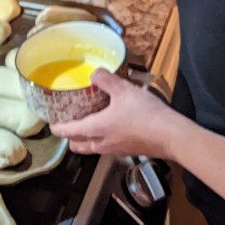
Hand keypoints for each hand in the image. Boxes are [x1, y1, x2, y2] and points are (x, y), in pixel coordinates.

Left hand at [50, 69, 179, 159]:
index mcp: (95, 129)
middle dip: (71, 137)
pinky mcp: (129, 150)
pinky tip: (114, 126)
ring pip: (93, 147)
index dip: (57, 127)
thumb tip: (95, 73)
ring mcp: (115, 149)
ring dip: (88, 139)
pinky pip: (109, 147)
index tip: (52, 123)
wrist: (171, 136)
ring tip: (90, 124)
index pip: (68, 132)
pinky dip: (104, 139)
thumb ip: (105, 79)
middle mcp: (102, 143)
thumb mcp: (123, 90)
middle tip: (70, 124)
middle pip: (78, 145)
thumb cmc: (146, 116)